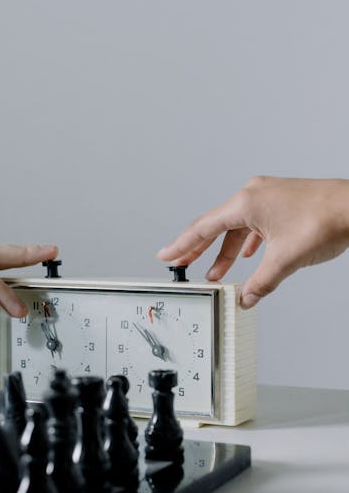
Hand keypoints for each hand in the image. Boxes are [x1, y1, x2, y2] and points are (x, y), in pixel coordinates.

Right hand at [156, 176, 348, 308]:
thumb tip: (246, 298)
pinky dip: (246, 241)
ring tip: (217, 273)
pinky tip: (247, 255)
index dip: (183, 245)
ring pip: (236, 226)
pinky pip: (254, 222)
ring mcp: (267, 195)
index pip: (204, 227)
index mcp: (246, 203)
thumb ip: (261, 282)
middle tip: (181, 264)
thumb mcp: (286, 260)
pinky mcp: (280, 200)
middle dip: (199, 249)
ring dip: (226, 250)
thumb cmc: (325, 220)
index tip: (167, 254)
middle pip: (216, 226)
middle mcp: (252, 194)